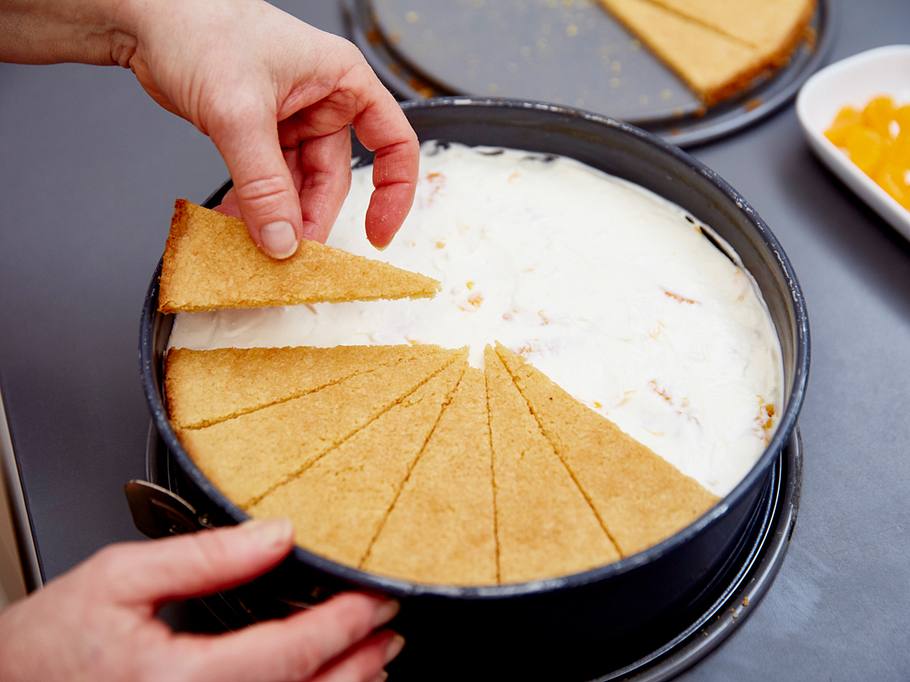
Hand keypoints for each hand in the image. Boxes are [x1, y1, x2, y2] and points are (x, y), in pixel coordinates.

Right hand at [0, 519, 402, 681]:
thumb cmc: (46, 647)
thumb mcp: (119, 579)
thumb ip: (206, 556)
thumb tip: (276, 533)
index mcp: (183, 680)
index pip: (292, 653)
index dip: (346, 624)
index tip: (379, 599)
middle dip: (359, 662)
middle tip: (390, 628)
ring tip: (373, 657)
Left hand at [120, 0, 418, 257]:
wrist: (144, 16)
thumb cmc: (198, 26)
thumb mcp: (239, 112)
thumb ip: (264, 184)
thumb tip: (283, 239)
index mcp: (342, 81)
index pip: (394, 144)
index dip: (393, 193)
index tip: (375, 234)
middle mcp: (322, 101)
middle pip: (334, 178)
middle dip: (310, 217)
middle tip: (289, 254)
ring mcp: (290, 119)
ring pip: (297, 186)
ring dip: (275, 217)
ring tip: (251, 243)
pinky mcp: (259, 133)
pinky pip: (267, 182)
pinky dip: (253, 205)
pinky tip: (233, 223)